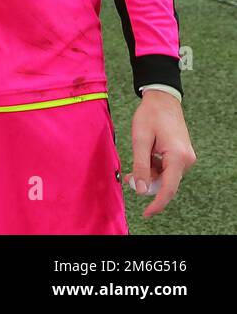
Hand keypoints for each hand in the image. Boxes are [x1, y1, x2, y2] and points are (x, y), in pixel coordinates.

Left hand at [129, 89, 196, 217]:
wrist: (162, 99)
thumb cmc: (149, 116)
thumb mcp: (140, 140)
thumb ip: (140, 165)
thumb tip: (139, 189)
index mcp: (178, 157)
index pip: (168, 188)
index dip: (157, 203)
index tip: (146, 213)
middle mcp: (186, 160)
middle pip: (166, 182)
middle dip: (147, 182)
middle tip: (128, 177)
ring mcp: (186, 158)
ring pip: (166, 176)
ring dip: (150, 173)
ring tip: (135, 161)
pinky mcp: (182, 155)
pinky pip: (168, 169)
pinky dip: (155, 167)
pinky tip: (145, 156)